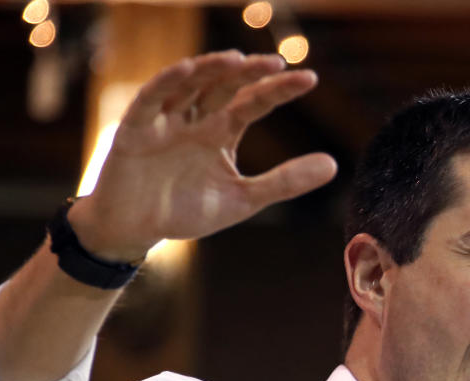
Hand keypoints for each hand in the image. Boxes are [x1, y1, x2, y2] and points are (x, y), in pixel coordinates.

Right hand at [68, 50, 337, 261]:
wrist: (134, 231)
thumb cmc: (184, 211)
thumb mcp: (243, 199)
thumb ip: (285, 181)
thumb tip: (335, 165)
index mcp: (220, 131)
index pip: (253, 102)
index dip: (278, 90)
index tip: (309, 78)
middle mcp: (194, 118)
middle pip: (224, 86)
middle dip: (249, 73)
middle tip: (277, 63)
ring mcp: (165, 120)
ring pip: (189, 84)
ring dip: (211, 70)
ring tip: (237, 60)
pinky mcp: (135, 128)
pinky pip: (151, 99)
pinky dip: (166, 83)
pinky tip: (187, 69)